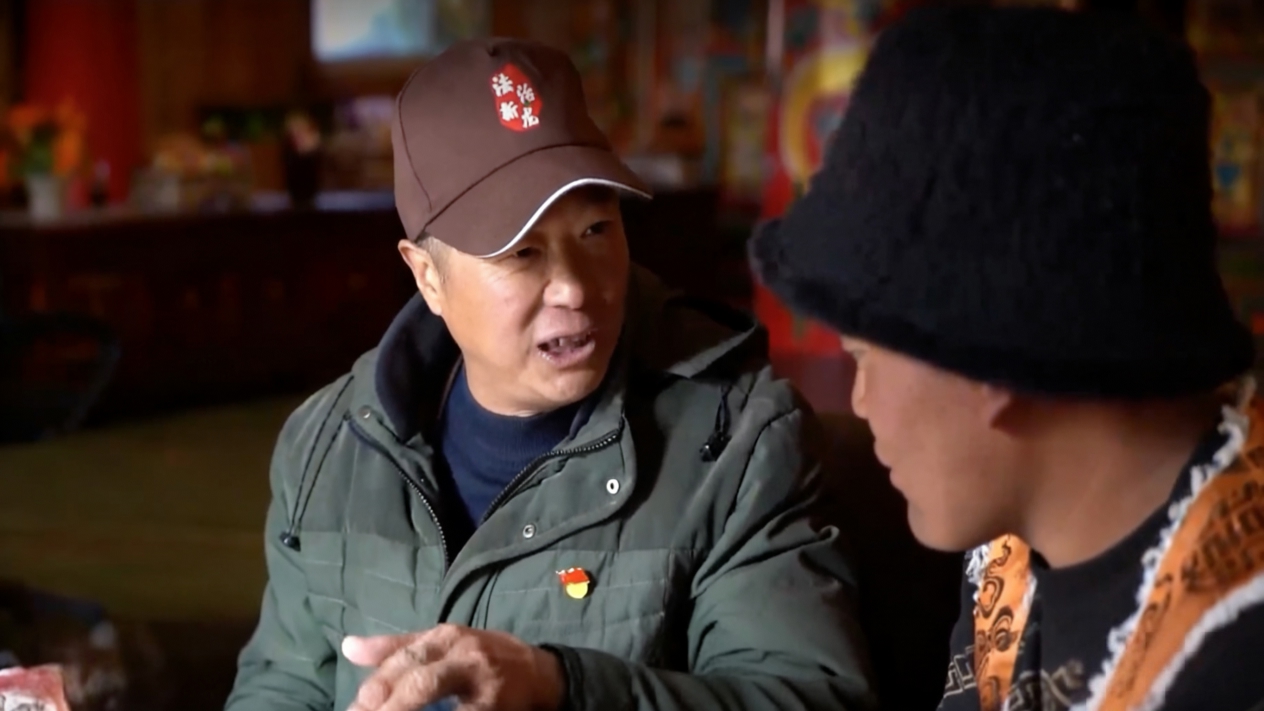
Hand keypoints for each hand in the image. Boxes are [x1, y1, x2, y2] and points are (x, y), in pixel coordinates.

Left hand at [342, 624, 564, 710]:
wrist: (540, 672)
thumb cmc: (483, 656)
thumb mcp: (443, 643)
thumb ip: (396, 648)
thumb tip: (348, 648)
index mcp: (446, 637)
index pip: (402, 660)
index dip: (374, 688)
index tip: (353, 710)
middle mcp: (465, 655)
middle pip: (421, 681)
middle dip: (390, 706)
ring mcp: (484, 684)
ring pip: (440, 701)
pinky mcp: (496, 708)